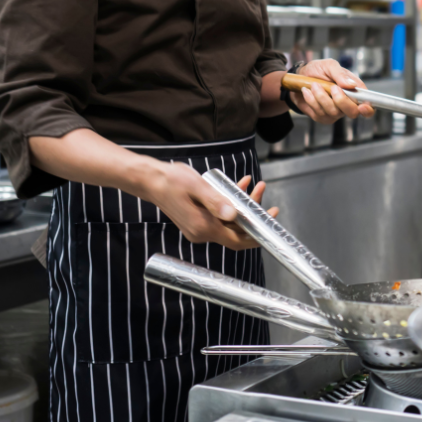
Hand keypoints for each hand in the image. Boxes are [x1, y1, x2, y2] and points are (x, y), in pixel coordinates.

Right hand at [142, 163, 276, 250]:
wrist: (151, 181)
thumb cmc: (171, 181)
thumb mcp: (197, 186)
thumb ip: (216, 201)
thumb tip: (233, 214)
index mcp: (203, 227)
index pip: (236, 241)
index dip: (256, 234)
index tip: (270, 220)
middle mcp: (202, 232)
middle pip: (235, 230)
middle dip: (252, 212)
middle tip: (262, 191)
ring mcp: (200, 227)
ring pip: (230, 221)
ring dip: (243, 204)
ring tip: (253, 184)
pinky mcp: (198, 220)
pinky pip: (220, 215)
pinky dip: (230, 202)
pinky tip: (238, 185)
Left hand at [293, 59, 374, 123]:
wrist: (299, 77)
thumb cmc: (317, 70)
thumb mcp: (329, 65)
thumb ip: (340, 74)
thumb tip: (352, 85)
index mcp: (354, 90)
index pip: (368, 104)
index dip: (368, 109)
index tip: (363, 106)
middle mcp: (346, 103)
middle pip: (352, 112)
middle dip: (341, 100)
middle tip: (331, 87)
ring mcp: (335, 112)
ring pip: (333, 112)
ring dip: (321, 96)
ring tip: (314, 85)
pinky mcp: (322, 116)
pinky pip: (319, 113)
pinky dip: (311, 100)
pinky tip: (308, 92)